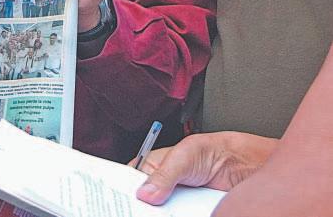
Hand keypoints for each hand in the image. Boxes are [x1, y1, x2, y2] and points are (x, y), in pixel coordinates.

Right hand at [134, 132, 277, 205]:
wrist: (241, 166)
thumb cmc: (210, 150)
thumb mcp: (183, 157)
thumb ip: (164, 174)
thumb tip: (145, 193)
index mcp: (151, 166)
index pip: (130, 181)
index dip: (124, 190)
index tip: (120, 200)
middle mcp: (161, 186)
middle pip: (144, 203)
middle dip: (143, 207)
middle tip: (143, 210)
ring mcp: (175, 202)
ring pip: (161, 214)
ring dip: (161, 214)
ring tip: (165, 212)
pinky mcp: (188, 213)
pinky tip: (179, 216)